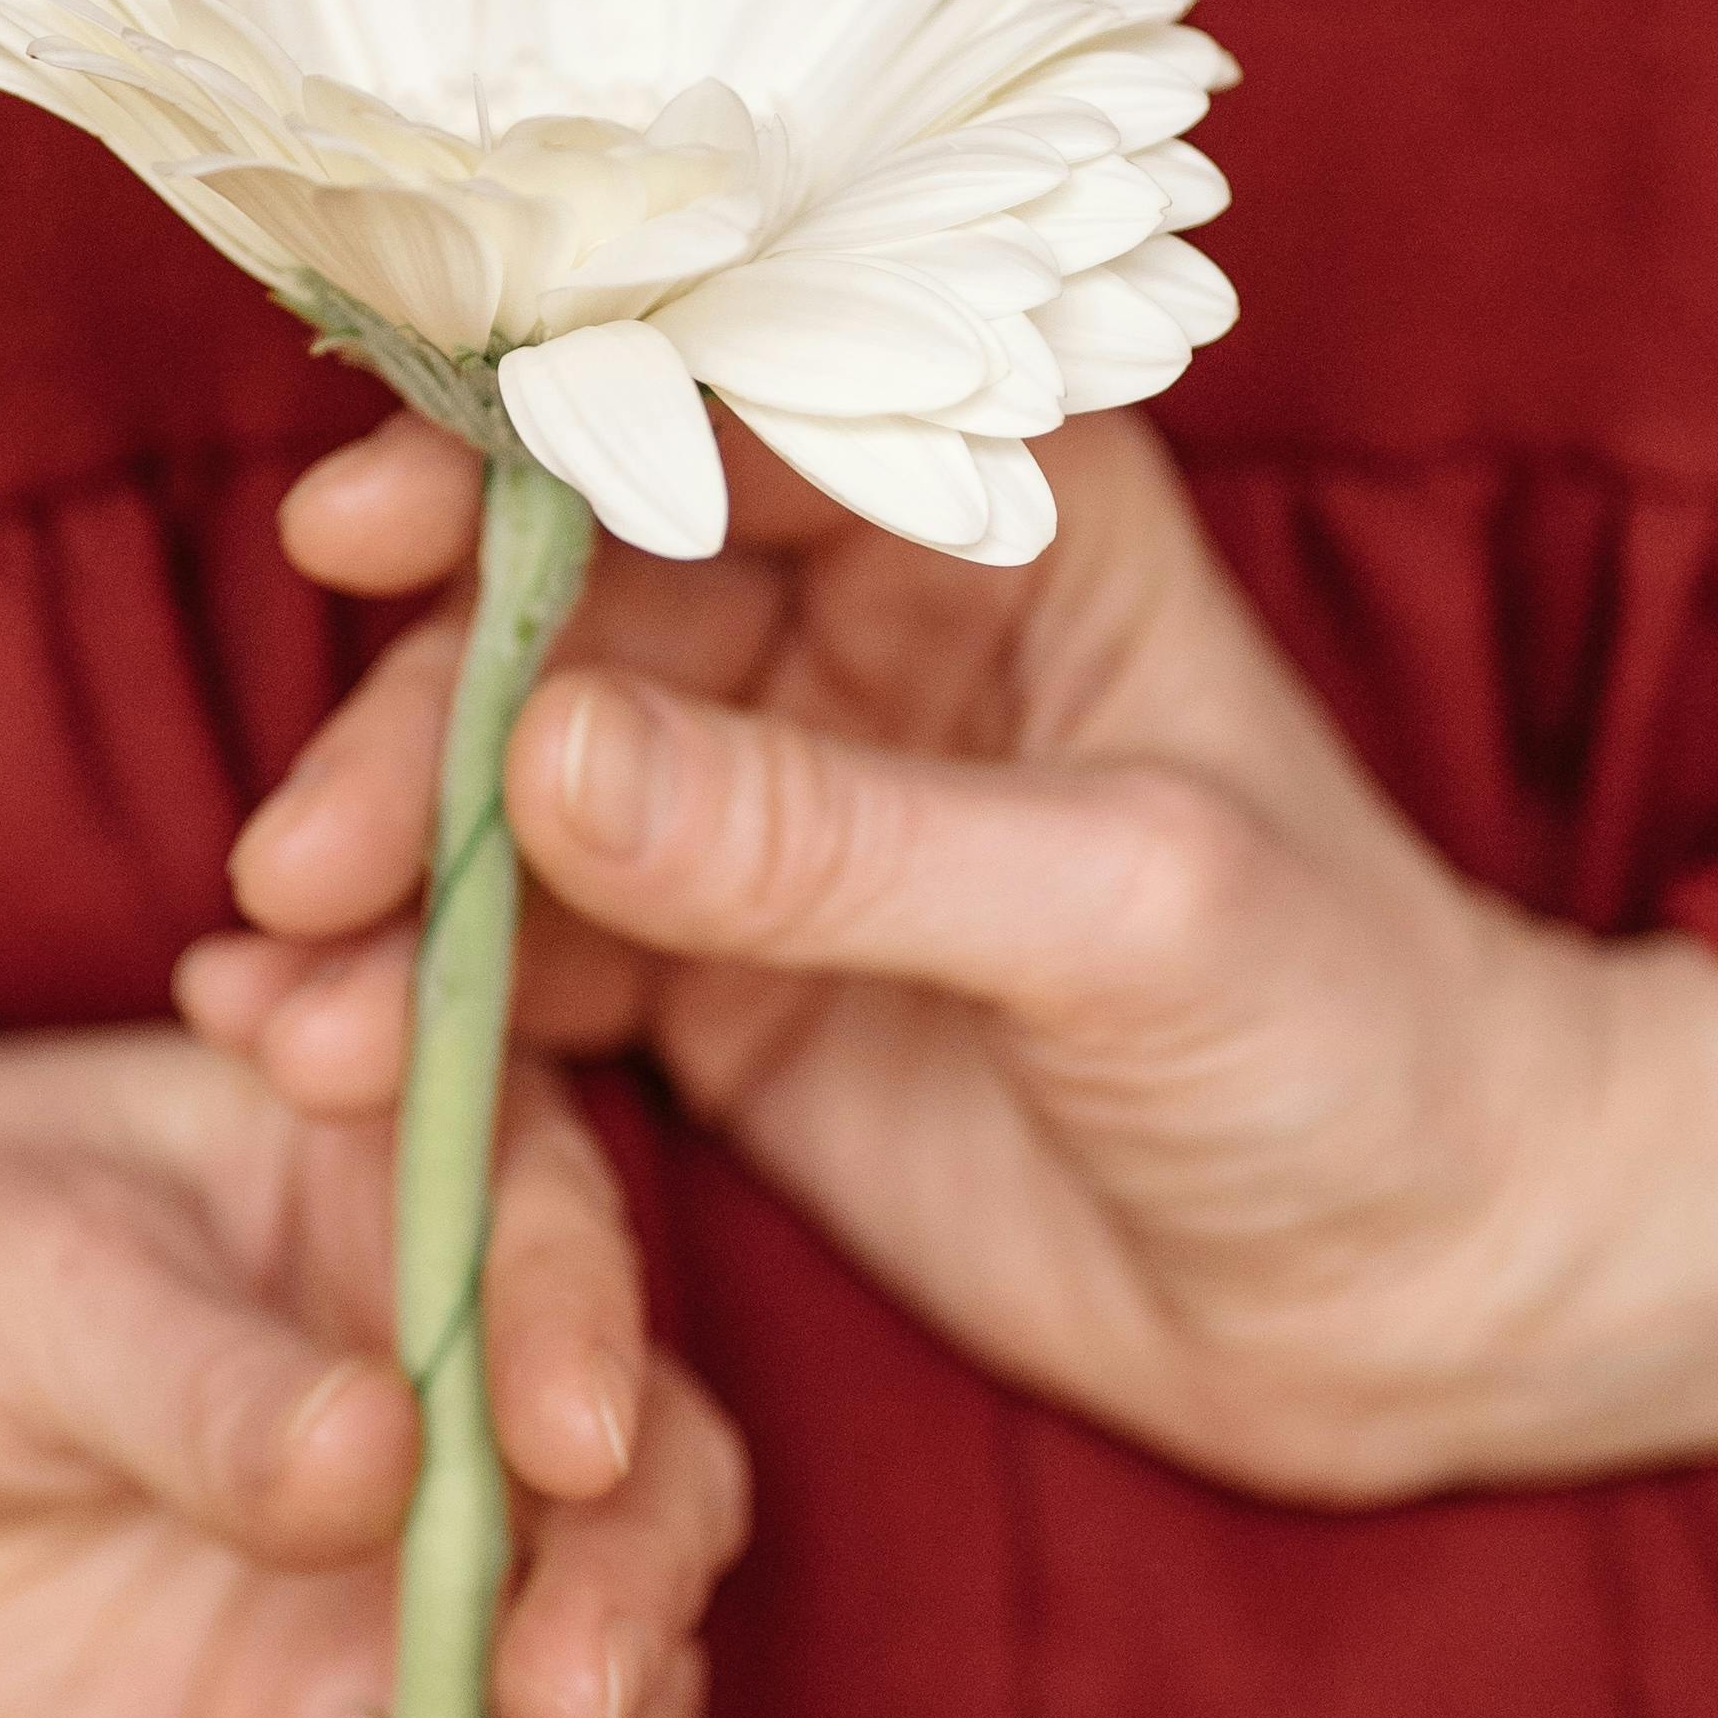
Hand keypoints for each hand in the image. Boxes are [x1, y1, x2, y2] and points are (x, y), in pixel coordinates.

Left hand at [0, 997, 749, 1717]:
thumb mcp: (9, 1275)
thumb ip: (197, 1380)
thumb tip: (383, 1458)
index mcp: (386, 1189)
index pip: (554, 1253)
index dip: (589, 1349)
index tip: (568, 1459)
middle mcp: (436, 1394)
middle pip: (618, 1501)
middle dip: (620, 1610)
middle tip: (565, 1715)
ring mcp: (377, 1592)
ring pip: (555, 1709)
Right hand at [182, 411, 1717, 1508]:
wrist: (1429, 1297)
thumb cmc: (1356, 1040)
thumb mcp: (1123, 912)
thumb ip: (833, 836)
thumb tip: (551, 749)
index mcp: (994, 507)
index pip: (717, 420)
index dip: (518, 455)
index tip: (357, 531)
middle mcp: (857, 623)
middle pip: (565, 614)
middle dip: (420, 726)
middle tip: (309, 862)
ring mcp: (773, 808)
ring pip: (515, 794)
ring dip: (389, 885)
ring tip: (289, 1003)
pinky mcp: (722, 986)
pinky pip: (531, 965)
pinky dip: (417, 1004)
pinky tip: (302, 1050)